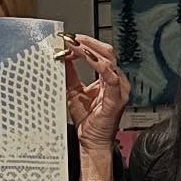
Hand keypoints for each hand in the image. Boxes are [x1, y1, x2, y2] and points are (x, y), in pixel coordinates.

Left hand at [64, 35, 128, 157]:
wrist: (91, 141)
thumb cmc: (88, 120)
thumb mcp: (73, 91)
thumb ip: (69, 73)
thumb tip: (61, 56)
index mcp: (109, 78)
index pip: (99, 54)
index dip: (84, 45)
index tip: (66, 41)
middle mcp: (117, 81)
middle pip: (106, 51)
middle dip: (86, 42)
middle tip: (69, 38)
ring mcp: (119, 89)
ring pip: (108, 59)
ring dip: (88, 50)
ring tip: (72, 45)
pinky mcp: (117, 98)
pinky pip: (108, 75)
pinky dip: (95, 63)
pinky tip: (84, 57)